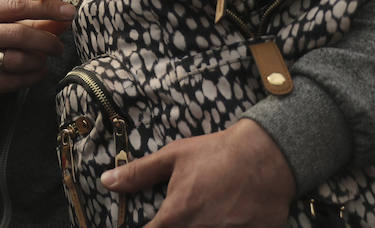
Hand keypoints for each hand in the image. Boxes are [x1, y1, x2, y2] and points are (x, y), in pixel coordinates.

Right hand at [0, 0, 74, 102]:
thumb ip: (30, 21)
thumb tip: (64, 18)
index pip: (19, 4)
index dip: (47, 8)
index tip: (69, 12)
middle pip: (20, 34)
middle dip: (47, 41)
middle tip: (59, 47)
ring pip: (18, 60)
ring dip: (39, 62)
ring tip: (43, 61)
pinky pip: (12, 81)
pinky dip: (30, 78)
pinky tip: (35, 73)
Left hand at [102, 118, 295, 227]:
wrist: (267, 154)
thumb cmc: (217, 154)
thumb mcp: (174, 156)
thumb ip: (139, 173)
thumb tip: (107, 181)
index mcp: (177, 215)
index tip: (147, 225)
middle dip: (175, 226)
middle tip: (185, 212)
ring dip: (201, 225)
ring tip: (207, 210)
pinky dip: (225, 227)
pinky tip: (226, 216)